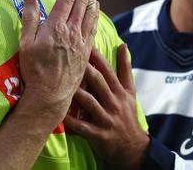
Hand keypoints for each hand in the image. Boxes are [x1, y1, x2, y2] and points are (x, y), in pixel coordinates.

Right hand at [19, 0, 98, 118]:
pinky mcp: (86, 50)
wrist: (50, 95)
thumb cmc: (34, 70)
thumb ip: (30, 19)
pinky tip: (97, 5)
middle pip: (81, 1)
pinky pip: (94, 26)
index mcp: (56, 27)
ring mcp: (82, 40)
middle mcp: (72, 31)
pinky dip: (96, 12)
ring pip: (90, 11)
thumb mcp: (25, 44)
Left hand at [64, 44, 148, 169]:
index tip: (85, 42)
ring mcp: (106, 118)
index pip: (107, 70)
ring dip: (76, 92)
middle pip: (98, 82)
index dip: (96, 56)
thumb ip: (125, 68)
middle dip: (85, 68)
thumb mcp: (131, 91)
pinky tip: (59, 114)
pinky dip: (70, 121)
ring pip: (89, 102)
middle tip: (69, 55)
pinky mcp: (99, 134)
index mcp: (119, 91)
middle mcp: (113, 102)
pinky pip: (82, 127)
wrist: (133, 148)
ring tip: (60, 82)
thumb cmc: (127, 115)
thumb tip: (122, 45)